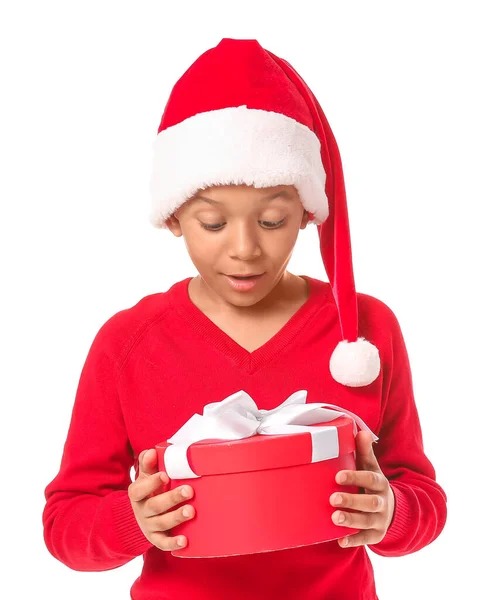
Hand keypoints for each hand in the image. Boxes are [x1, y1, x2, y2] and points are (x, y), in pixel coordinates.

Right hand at [128, 448, 194, 550]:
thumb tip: (152, 452)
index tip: (165, 475)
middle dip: (172, 498)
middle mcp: (142, 511)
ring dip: (176, 517)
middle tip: (189, 490)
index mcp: (137, 494)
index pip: (139, 489)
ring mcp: (148, 526)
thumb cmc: (149, 489)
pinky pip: (162, 543)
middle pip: (155, 506)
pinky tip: (184, 541)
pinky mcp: (155, 538)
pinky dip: (172, 543)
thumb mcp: (145, 475)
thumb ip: (148, 463)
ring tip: (191, 511)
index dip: (151, 483)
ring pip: (161, 523)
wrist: (141, 513)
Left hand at [330, 430, 394, 547]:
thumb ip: (364, 451)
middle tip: (333, 499)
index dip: (355, 477)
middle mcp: (382, 502)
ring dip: (351, 520)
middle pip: (370, 502)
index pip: (370, 479)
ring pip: (367, 522)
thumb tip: (361, 431)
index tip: (337, 477)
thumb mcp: (370, 467)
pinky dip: (353, 540)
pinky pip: (366, 540)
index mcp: (380, 483)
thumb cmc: (372, 483)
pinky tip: (340, 540)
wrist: (391, 508)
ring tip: (334, 518)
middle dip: (352, 501)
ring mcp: (380, 520)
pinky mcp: (376, 535)